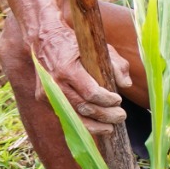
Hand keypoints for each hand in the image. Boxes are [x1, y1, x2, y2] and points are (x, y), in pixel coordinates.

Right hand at [33, 15, 132, 133]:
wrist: (44, 40)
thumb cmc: (76, 44)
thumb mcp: (99, 47)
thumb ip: (116, 64)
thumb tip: (126, 84)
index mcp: (67, 69)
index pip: (90, 93)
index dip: (106, 101)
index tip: (118, 101)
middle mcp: (54, 83)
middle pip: (83, 108)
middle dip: (104, 116)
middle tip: (121, 117)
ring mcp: (46, 93)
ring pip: (72, 117)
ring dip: (94, 126)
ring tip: (110, 128)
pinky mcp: (43, 99)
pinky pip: (64, 115)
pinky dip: (80, 123)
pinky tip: (95, 126)